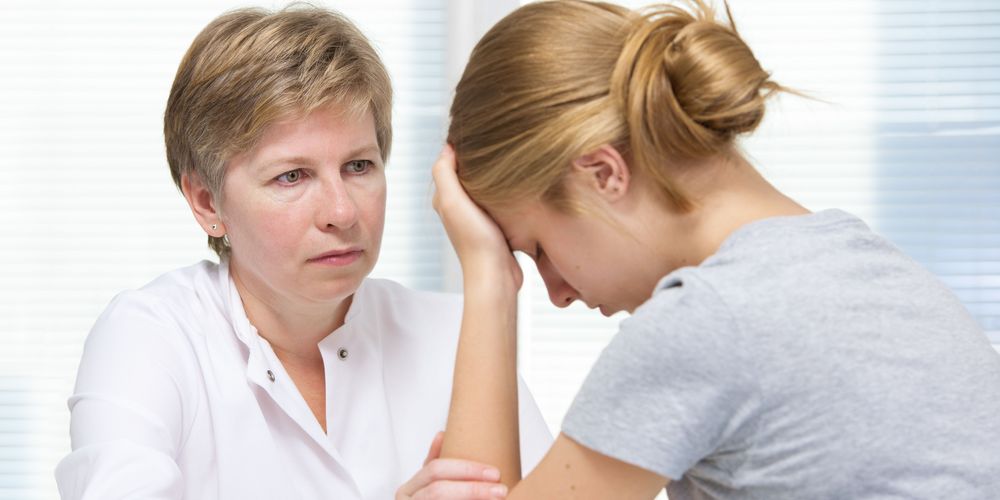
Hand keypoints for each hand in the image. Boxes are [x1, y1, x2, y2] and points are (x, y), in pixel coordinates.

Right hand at [396, 432, 507, 498]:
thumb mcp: (427, 488)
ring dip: (472, 498)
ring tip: (497, 498)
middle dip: (473, 488)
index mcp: (408, 490)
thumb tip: (442, 434)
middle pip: (439, 491)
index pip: (435, 470)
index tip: (494, 473)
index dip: (466, 469)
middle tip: (501, 489)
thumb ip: (433, 466)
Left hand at [431, 145, 521, 289]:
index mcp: (446, 198)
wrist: (496, 275)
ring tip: (510, 158)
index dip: (461, 147)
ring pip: (485, 186)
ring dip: (495, 174)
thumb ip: (445, 174)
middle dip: (480, 158)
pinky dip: (505, 190)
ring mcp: (478, 216)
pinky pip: (499, 199)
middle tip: (498, 141)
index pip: (450, 163)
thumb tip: (448, 146)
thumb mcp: (453, 201)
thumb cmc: (474, 240)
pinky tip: (517, 183)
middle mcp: (459, 206)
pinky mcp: (496, 225)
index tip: (480, 132)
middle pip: (468, 173)